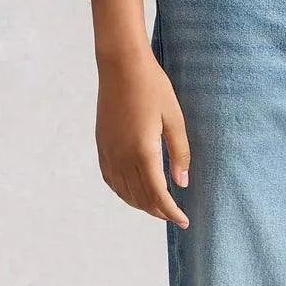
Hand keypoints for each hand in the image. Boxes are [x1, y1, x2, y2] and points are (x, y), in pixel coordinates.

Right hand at [95, 45, 190, 229]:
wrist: (121, 65)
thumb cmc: (152, 86)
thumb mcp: (174, 117)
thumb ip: (179, 152)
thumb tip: (182, 184)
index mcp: (143, 151)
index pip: (157, 194)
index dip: (171, 211)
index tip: (184, 220)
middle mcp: (122, 156)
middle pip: (140, 198)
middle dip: (158, 210)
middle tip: (175, 214)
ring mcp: (109, 152)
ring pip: (124, 192)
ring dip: (141, 204)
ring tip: (158, 205)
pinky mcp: (101, 145)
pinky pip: (111, 179)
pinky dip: (123, 192)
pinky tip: (133, 190)